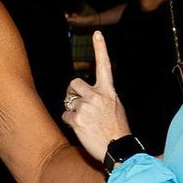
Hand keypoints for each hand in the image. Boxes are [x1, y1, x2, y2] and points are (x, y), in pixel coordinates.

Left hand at [60, 32, 131, 162]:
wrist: (117, 149)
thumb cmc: (117, 129)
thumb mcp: (115, 107)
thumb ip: (103, 96)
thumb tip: (90, 93)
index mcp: (108, 91)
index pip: (104, 66)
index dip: (100, 48)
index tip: (97, 33)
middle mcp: (96, 96)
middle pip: (74, 83)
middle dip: (73, 92)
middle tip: (79, 105)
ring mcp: (86, 106)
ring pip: (69, 102)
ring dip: (73, 110)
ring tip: (86, 122)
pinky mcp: (76, 119)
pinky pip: (65, 115)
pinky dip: (70, 122)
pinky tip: (82, 129)